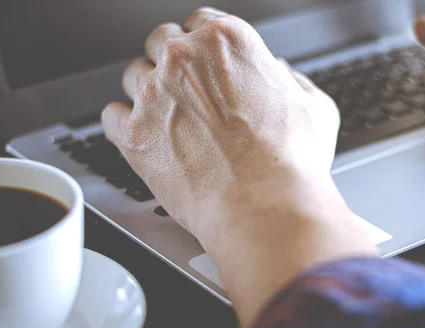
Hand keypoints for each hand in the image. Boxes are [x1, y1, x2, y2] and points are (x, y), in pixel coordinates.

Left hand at [102, 8, 376, 327]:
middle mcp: (184, 60)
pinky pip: (111, 116)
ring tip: (167, 119)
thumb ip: (292, 81)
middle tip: (185, 89)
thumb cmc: (291, 161)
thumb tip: (280, 76)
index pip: (200, 23)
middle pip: (160, 41)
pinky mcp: (134, 135)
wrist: (264, 206)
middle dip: (171, 62)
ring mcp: (154, 95)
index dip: (202, 44)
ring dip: (148, 93)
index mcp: (228, 42)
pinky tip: (143, 137)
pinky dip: (123, 125)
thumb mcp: (314, 108)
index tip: (203, 61)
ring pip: (133, 76)